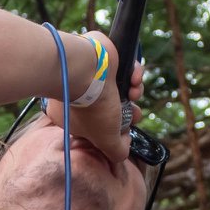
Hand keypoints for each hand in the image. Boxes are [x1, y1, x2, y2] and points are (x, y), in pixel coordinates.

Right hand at [44, 30, 131, 168]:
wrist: (86, 69)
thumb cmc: (92, 106)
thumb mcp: (106, 139)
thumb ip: (115, 152)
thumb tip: (124, 148)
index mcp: (75, 116)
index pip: (98, 127)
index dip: (115, 129)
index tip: (124, 129)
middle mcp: (80, 96)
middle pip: (112, 107)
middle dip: (129, 111)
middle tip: (134, 113)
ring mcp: (92, 75)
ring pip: (122, 87)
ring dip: (134, 92)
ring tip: (134, 92)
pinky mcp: (104, 58)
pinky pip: (125, 68)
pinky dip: (133, 74)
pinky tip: (133, 78)